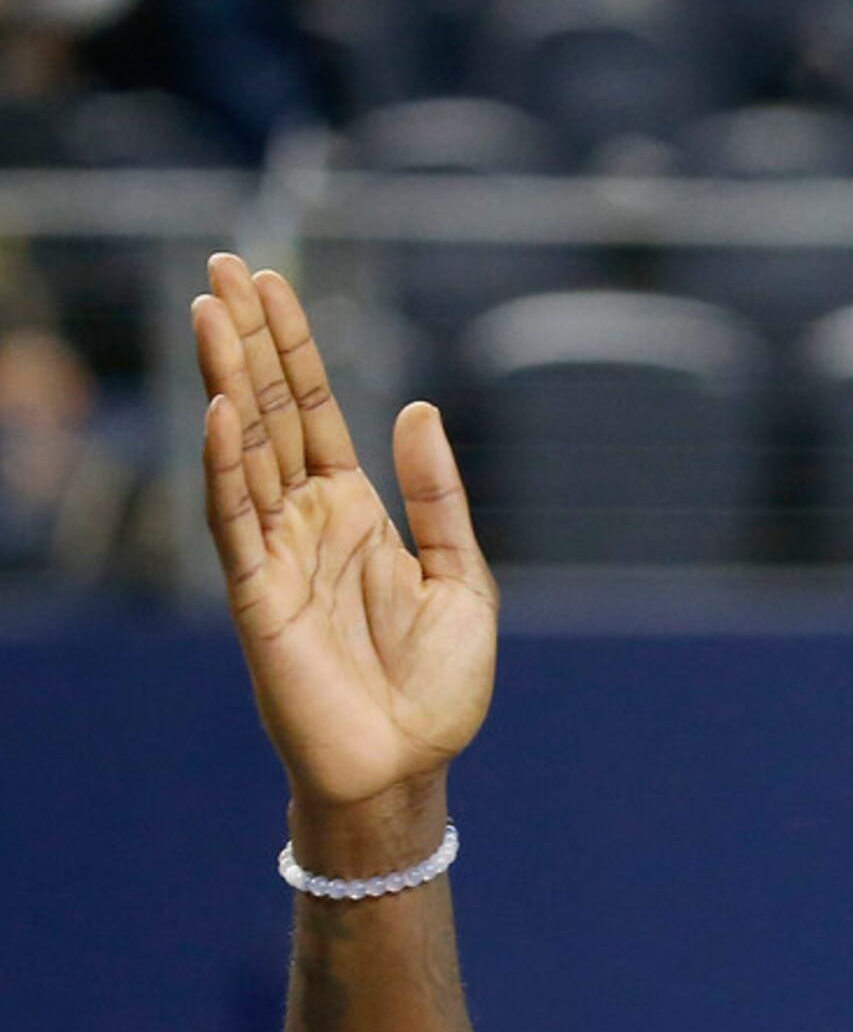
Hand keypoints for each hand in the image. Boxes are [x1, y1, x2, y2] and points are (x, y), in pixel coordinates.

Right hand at [193, 255, 496, 828]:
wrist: (411, 766)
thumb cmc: (438, 686)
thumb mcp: (463, 579)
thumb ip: (439, 497)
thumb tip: (416, 408)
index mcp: (355, 515)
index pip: (311, 413)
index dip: (291, 349)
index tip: (269, 282)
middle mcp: (306, 524)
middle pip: (268, 412)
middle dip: (248, 340)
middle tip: (223, 265)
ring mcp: (277, 556)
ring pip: (243, 450)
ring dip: (226, 380)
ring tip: (210, 308)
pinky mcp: (258, 599)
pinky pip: (235, 522)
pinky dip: (226, 466)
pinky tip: (221, 411)